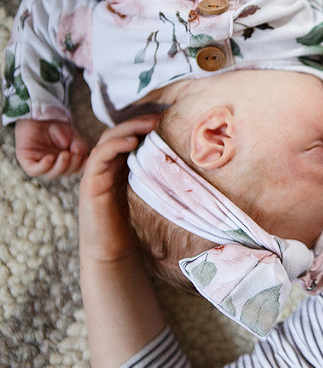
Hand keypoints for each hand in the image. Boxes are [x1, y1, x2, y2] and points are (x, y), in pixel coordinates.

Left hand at [14, 119, 89, 177]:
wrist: (38, 117)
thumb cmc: (56, 127)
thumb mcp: (73, 136)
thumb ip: (80, 146)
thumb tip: (82, 155)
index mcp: (66, 161)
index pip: (75, 169)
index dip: (82, 166)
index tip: (85, 158)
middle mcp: (54, 165)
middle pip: (65, 173)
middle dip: (72, 164)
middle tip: (73, 152)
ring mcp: (41, 164)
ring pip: (51, 174)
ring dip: (60, 166)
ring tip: (65, 154)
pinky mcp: (27, 162)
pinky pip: (34, 170)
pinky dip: (43, 167)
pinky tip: (49, 158)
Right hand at [79, 115, 157, 262]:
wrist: (112, 252)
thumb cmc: (133, 226)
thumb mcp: (149, 194)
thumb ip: (158, 177)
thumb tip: (188, 164)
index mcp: (119, 167)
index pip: (128, 136)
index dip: (143, 124)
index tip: (166, 117)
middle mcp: (105, 167)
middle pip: (117, 133)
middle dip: (138, 121)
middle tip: (160, 115)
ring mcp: (95, 174)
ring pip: (107, 140)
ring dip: (128, 128)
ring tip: (149, 124)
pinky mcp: (90, 184)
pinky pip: (98, 157)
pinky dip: (114, 145)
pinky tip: (132, 141)